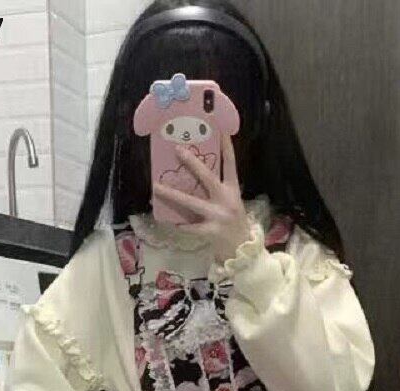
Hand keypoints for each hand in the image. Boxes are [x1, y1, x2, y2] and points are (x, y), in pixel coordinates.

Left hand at [153, 132, 252, 262]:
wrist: (242, 250)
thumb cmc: (233, 223)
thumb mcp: (231, 202)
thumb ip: (217, 190)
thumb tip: (194, 174)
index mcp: (233, 190)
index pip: (230, 164)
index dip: (226, 147)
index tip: (220, 130)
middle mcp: (226, 200)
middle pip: (208, 177)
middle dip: (192, 163)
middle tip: (177, 149)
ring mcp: (218, 216)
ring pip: (191, 202)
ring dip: (172, 194)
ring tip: (156, 187)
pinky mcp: (211, 231)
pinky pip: (189, 226)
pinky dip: (178, 224)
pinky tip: (167, 220)